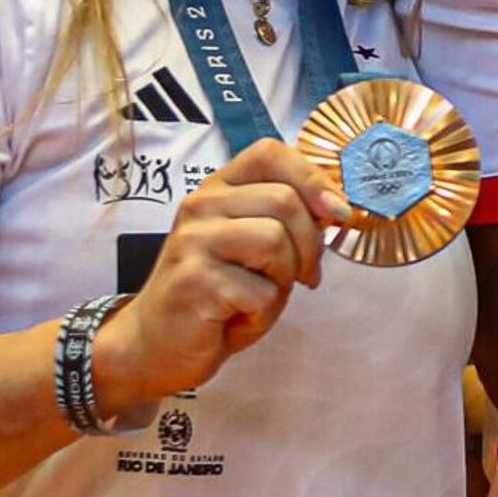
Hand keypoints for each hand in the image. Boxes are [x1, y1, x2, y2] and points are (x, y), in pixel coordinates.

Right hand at [90, 140, 353, 413]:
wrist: (157, 344)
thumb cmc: (219, 293)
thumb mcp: (257, 246)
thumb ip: (289, 219)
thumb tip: (340, 208)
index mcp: (218, 188)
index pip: (270, 152)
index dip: (313, 177)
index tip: (337, 212)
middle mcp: (200, 205)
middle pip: (284, 201)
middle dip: (310, 245)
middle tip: (304, 276)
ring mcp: (192, 241)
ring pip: (275, 240)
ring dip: (286, 278)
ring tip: (261, 296)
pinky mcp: (193, 281)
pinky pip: (260, 290)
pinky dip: (263, 311)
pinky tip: (237, 317)